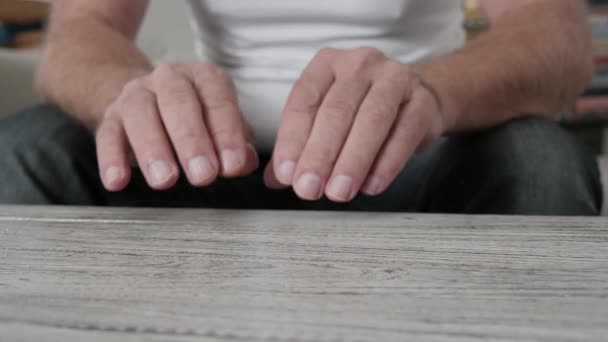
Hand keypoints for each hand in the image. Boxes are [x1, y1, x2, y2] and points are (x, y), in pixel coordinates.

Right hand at [96, 62, 257, 190]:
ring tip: (165, 180)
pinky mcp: (110, 116)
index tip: (232, 165)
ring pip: (140, 115)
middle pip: (178, 103)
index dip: (226, 134)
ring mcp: (136, 95)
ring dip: (154, 150)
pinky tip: (117, 181)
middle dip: (192, 141)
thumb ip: (237, 142)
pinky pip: (107, 135)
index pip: (217, 100)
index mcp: (204, 77)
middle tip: (203, 175)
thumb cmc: (194, 115)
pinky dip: (111, 159)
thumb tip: (246, 162)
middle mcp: (169, 79)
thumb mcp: (221, 124)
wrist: (144, 98)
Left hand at [265, 47, 445, 201]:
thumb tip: (275, 180)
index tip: (286, 175)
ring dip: (352, 161)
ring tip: (338, 192)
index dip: (293, 141)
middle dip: (320, 155)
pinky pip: (404, 133)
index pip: (304, 101)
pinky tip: (371, 186)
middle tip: (308, 190)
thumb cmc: (361, 109)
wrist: (416, 98)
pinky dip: (387, 163)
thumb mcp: (325, 119)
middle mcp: (359, 64)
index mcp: (327, 64)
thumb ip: (299, 146)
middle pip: (336, 111)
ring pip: (371, 120)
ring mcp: (394, 78)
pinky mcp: (422, 101)